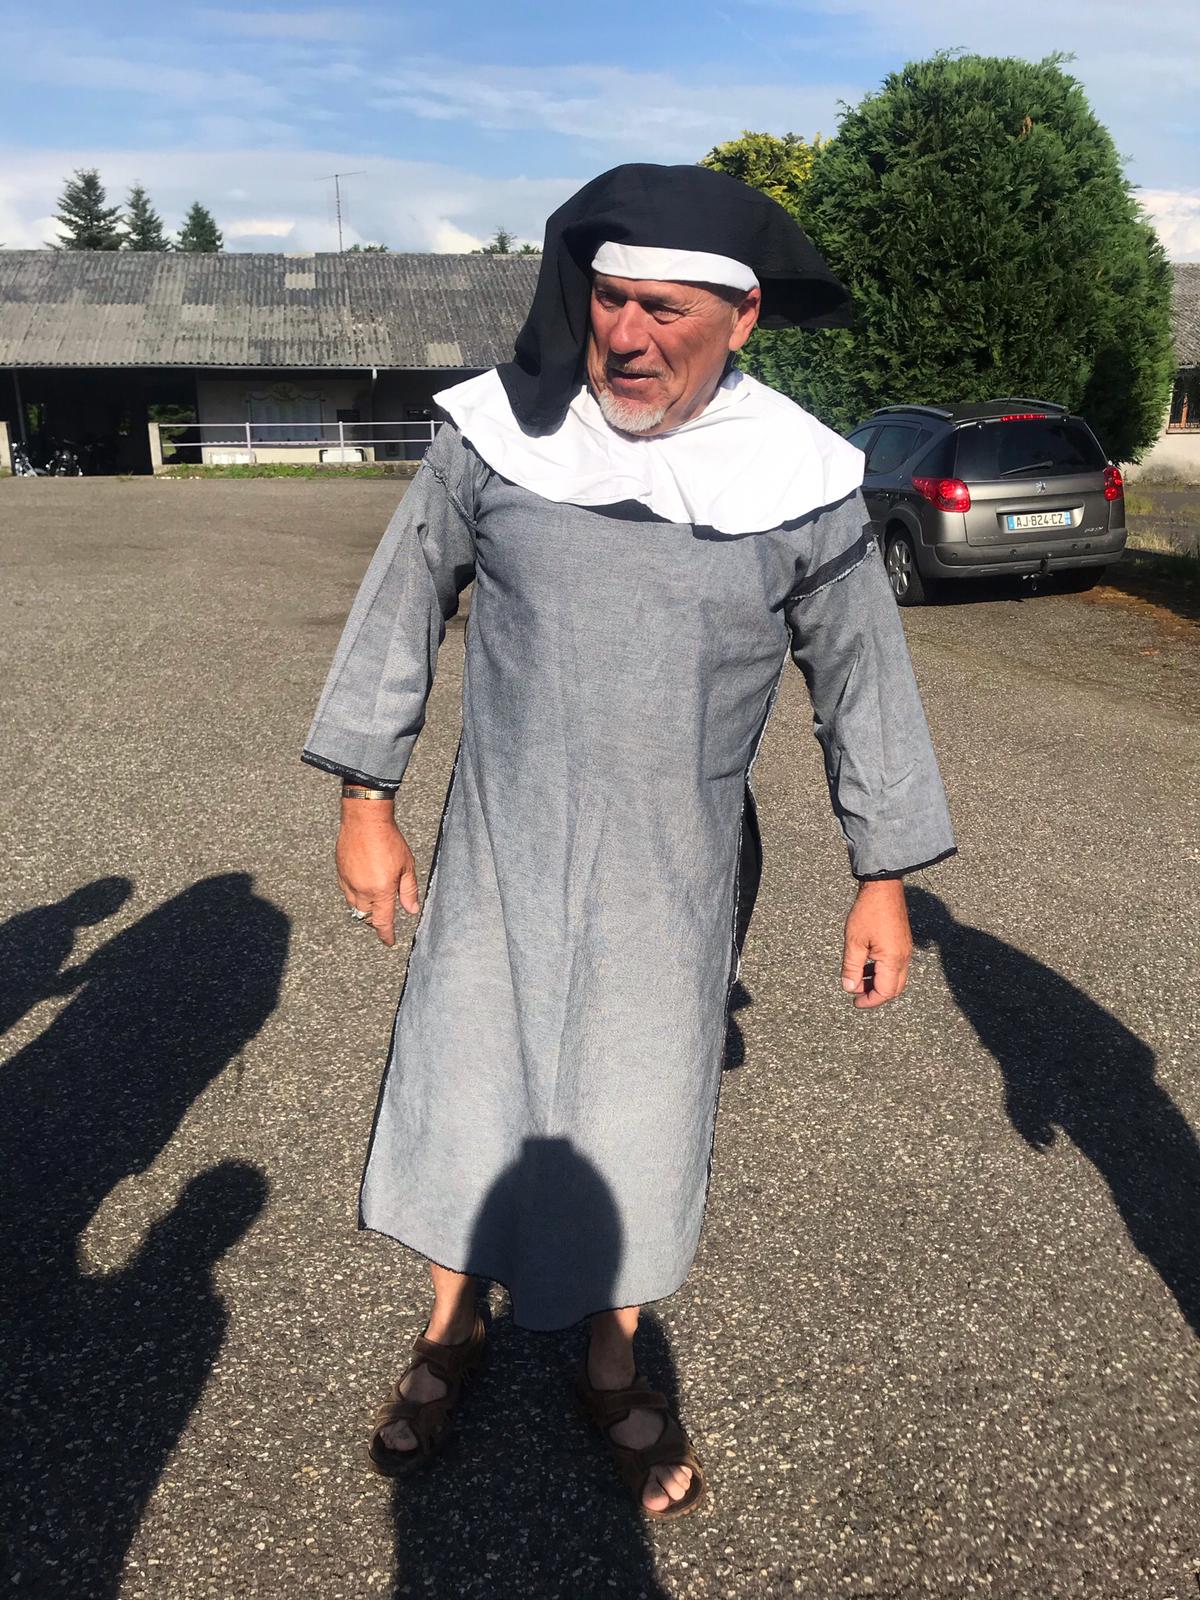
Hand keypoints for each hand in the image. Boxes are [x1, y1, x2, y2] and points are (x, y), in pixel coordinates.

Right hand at [335, 800, 419, 947]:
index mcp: (381, 891)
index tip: (389, 941)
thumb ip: (409, 891)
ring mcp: (348, 882)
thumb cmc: (389, 840)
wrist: (365, 820)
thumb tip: (411, 910)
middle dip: (375, 922)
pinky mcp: (340, 872)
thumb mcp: (407, 866)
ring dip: (364, 910)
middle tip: (383, 922)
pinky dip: (354, 896)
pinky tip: (362, 889)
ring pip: (354, 906)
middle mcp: (362, 890)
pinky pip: (346, 892)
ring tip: (373, 907)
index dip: (386, 935)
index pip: (383, 922)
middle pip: (366, 917)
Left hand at [841, 878, 911, 1009]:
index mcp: (892, 960)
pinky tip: (867, 965)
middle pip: (894, 989)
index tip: (855, 1002)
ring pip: (896, 978)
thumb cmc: (867, 912)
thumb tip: (849, 988)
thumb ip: (851, 967)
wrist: (883, 888)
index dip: (869, 1001)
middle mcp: (903, 958)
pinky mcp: (903, 943)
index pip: (884, 992)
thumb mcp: (854, 941)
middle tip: (857, 994)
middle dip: (876, 995)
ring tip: (858, 979)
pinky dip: (883, 972)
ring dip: (878, 983)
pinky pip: (896, 966)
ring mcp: (905, 950)